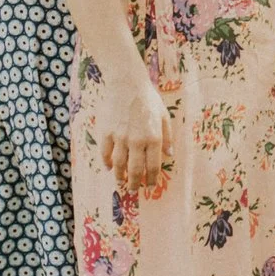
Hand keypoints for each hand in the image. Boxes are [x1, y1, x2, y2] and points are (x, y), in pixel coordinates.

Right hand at [104, 69, 171, 193]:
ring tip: (121, 182)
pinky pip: (105, 153)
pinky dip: (107, 163)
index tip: (150, 186)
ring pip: (118, 165)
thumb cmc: (149, 99)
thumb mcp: (164, 116)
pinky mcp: (106, 132)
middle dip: (134, 183)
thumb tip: (169, 155)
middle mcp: (137, 140)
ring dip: (119, 177)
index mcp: (154, 138)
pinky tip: (109, 167)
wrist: (127, 84)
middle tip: (133, 190)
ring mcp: (120, 137)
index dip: (152, 179)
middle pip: (135, 170)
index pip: (153, 166)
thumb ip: (167, 137)